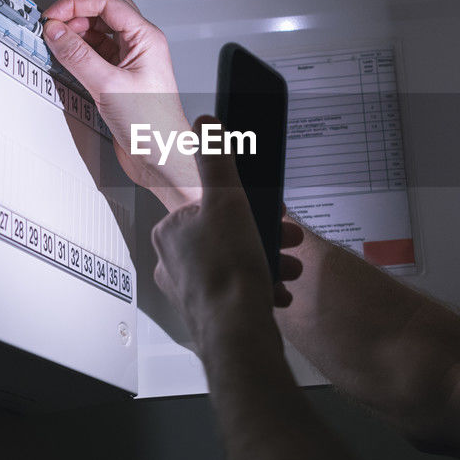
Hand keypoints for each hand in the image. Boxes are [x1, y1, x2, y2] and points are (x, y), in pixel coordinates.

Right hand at [42, 0, 200, 209]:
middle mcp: (140, 46)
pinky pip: (95, 54)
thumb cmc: (152, 125)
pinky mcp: (119, 79)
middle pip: (104, 13)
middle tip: (52, 25)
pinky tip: (66, 59)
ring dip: (76, 33)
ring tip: (56, 42)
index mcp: (146, 38)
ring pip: (98, 33)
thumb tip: (56, 31)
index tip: (53, 15)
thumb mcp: (108, 86)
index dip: (77, 3)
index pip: (108, 3)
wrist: (160, 158)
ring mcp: (129, 62)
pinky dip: (78, 52)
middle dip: (76, 14)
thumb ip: (78, 56)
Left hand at [151, 117, 293, 342]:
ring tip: (288, 266)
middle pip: (226, 236)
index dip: (244, 207)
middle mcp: (174, 262)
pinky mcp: (210, 315)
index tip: (267, 212)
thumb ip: (217, 160)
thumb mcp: (228, 201)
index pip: (209, 206)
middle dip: (262, 236)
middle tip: (285, 239)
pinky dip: (262, 288)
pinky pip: (240, 293)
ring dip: (268, 262)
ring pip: (236, 265)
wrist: (238, 334)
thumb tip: (207, 124)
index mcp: (171, 232)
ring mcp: (191, 291)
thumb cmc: (227, 273)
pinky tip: (278, 289)